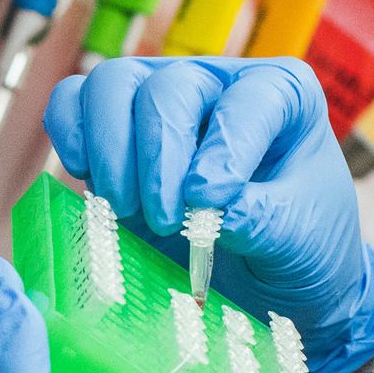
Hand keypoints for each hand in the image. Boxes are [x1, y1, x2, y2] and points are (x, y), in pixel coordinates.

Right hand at [43, 57, 373, 372]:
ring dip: (111, 149)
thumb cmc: (303, 251)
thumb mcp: (302, 239)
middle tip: (165, 220)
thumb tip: (205, 209)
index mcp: (283, 95)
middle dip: (158, 157)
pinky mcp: (115, 133)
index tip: (208, 201)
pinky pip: (73, 103)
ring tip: (127, 209)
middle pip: (169, 87)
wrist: (275, 288)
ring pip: (113, 84)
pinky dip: (70, 134)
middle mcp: (219, 85)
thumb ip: (262, 219)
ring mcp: (161, 102)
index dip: (224, 148)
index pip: (248, 99)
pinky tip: (86, 179)